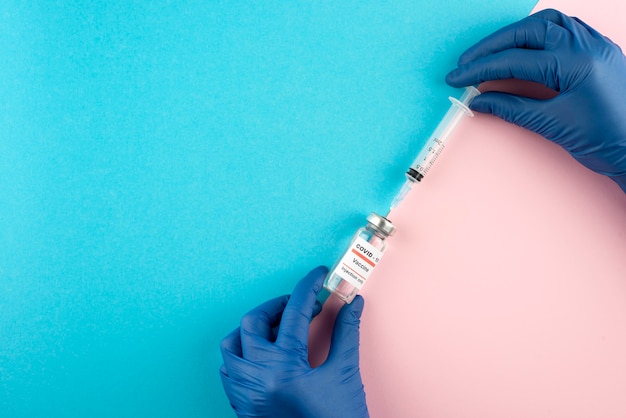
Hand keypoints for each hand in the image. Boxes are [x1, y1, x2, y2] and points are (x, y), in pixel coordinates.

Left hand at [219, 266, 368, 417]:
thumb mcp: (344, 374)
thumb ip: (346, 333)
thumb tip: (352, 302)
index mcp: (284, 366)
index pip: (295, 312)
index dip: (309, 287)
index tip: (318, 275)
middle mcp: (256, 376)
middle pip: (253, 322)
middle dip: (276, 305)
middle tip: (299, 304)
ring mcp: (245, 393)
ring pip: (232, 345)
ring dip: (253, 329)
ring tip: (278, 327)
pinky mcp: (242, 406)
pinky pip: (229, 370)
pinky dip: (243, 354)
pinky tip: (265, 354)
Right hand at [446, 9, 625, 191]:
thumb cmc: (604, 140)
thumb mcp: (552, 125)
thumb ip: (512, 108)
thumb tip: (480, 99)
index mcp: (576, 63)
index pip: (516, 60)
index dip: (481, 69)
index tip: (458, 78)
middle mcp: (587, 45)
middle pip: (528, 32)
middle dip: (493, 46)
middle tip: (468, 62)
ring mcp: (595, 45)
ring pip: (547, 23)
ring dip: (515, 35)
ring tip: (492, 52)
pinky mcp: (598, 51)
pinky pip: (566, 29)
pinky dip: (539, 35)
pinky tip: (524, 48)